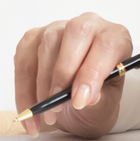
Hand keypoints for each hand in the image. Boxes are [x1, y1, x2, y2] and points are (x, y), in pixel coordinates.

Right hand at [12, 13, 132, 137]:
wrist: (79, 102)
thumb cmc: (98, 99)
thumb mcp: (107, 105)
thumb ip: (100, 99)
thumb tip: (87, 96)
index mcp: (116, 37)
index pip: (106, 45)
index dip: (91, 72)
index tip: (80, 101)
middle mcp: (89, 24)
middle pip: (74, 34)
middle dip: (63, 73)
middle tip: (58, 105)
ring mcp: (58, 28)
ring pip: (46, 45)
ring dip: (42, 85)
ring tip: (49, 115)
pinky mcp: (34, 38)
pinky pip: (24, 59)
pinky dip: (23, 89)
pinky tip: (29, 109)